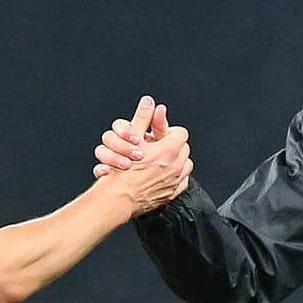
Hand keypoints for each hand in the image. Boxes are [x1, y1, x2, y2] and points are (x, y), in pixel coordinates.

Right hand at [92, 95, 192, 214]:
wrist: (117, 199)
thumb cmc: (122, 173)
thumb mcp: (131, 138)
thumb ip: (143, 118)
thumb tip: (149, 103)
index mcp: (169, 150)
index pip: (180, 132)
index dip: (168, 132)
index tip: (159, 135)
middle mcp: (177, 166)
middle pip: (183, 148)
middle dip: (172, 146)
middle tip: (157, 147)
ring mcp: (175, 181)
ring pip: (184, 165)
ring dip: (175, 161)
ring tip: (159, 161)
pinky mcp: (171, 194)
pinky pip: (181, 182)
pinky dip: (174, 177)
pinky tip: (160, 176)